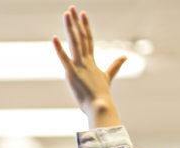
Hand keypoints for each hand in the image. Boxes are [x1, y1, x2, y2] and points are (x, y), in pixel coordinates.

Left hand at [53, 6, 125, 126]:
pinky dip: (59, 49)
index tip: (82, 14)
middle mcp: (85, 61)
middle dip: (76, 22)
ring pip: (75, 43)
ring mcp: (79, 66)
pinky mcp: (72, 74)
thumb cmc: (102, 95)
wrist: (100, 106)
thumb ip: (115, 66)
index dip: (85, 26)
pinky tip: (54, 38)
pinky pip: (64, 59)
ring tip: (67, 14)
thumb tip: (125, 57)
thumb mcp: (108, 78)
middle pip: (81, 37)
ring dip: (70, 28)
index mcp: (91, 62)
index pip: (88, 39)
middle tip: (72, 8)